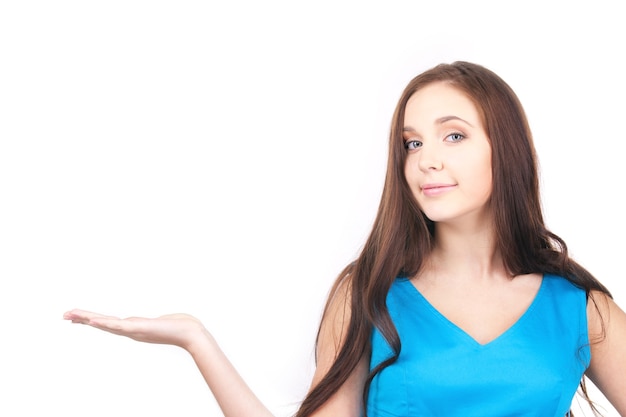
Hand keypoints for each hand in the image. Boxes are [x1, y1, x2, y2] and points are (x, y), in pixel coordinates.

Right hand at [63, 309, 208, 349]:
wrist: (191, 334)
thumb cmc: (181, 327)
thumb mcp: (164, 322)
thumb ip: (160, 322)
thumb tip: (163, 320)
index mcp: (134, 327)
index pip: (108, 322)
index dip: (92, 319)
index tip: (77, 317)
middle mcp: (131, 330)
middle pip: (102, 323)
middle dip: (83, 319)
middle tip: (63, 315)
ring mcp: (134, 330)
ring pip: (106, 324)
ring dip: (88, 319)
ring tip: (72, 315)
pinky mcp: (141, 329)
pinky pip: (119, 326)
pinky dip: (106, 324)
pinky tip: (94, 321)